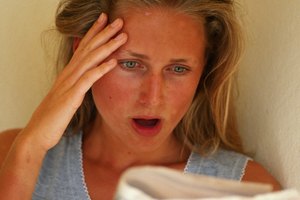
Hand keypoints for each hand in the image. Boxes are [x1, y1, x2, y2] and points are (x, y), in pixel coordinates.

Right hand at [22, 13, 126, 150]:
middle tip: (118, 21)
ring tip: (122, 36)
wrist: (38, 132)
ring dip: (107, 46)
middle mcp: (68, 74)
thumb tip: (87, 78)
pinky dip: (101, 69)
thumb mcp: (66, 95)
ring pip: (90, 60)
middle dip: (103, 33)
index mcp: (68, 73)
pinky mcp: (71, 96)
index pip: (82, 48)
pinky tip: (113, 62)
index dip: (94, 33)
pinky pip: (88, 79)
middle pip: (88, 48)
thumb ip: (76, 84)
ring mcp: (69, 83)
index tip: (105, 21)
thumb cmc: (53, 116)